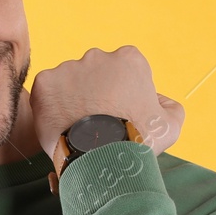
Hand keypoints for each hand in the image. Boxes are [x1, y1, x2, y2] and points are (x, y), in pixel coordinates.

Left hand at [29, 46, 184, 160]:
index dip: (123, 93)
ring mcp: (69, 68)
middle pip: (96, 73)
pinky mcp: (45, 83)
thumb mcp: (170, 125)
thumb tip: (160, 101)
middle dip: (96, 93)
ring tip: (79, 128)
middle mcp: (98, 56)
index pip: (125, 70)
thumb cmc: (138, 142)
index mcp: (129, 59)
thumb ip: (170, 107)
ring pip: (70, 83)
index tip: (120, 113)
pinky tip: (63, 127)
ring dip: (73, 100)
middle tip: (97, 122)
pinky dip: (52, 108)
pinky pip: (47, 94)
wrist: (101, 158)